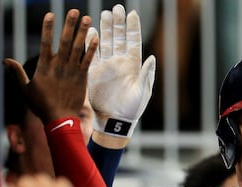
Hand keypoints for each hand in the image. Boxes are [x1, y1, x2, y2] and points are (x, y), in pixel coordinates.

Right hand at [3, 10, 97, 123]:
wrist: (60, 118)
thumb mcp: (25, 88)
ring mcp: (72, 71)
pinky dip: (91, 49)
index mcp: (44, 67)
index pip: (46, 43)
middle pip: (65, 41)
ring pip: (78, 48)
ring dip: (83, 32)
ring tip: (87, 18)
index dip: (48, 28)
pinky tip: (95, 37)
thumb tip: (6, 60)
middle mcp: (59, 66)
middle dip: (70, 25)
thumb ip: (18, 72)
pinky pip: (88, 60)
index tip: (51, 15)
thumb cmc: (40, 105)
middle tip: (75, 11)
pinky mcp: (82, 78)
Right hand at [87, 4, 155, 139]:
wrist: (115, 121)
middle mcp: (120, 62)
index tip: (132, 13)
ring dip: (105, 29)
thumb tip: (152, 58)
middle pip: (119, 38)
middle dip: (118, 23)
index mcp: (133, 65)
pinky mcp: (94, 72)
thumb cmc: (133, 109)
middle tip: (116, 8)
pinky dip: (91, 43)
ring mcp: (107, 66)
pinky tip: (90, 31)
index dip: (132, 28)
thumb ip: (147, 75)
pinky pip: (92, 54)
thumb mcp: (143, 92)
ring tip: (104, 14)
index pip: (133, 42)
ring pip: (105, 42)